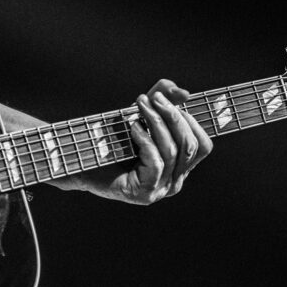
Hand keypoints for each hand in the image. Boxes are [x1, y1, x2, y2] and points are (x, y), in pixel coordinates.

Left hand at [68, 79, 211, 203]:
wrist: (84, 163)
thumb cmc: (115, 140)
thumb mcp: (142, 114)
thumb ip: (163, 99)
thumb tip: (184, 92)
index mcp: (180, 167)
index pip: (202, 145)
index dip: (190, 120)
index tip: (169, 99)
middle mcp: (175, 181)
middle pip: (190, 146)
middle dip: (173, 116)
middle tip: (153, 97)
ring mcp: (161, 190)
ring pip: (172, 151)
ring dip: (156, 122)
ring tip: (139, 106)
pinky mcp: (145, 193)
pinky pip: (156, 162)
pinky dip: (145, 140)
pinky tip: (132, 127)